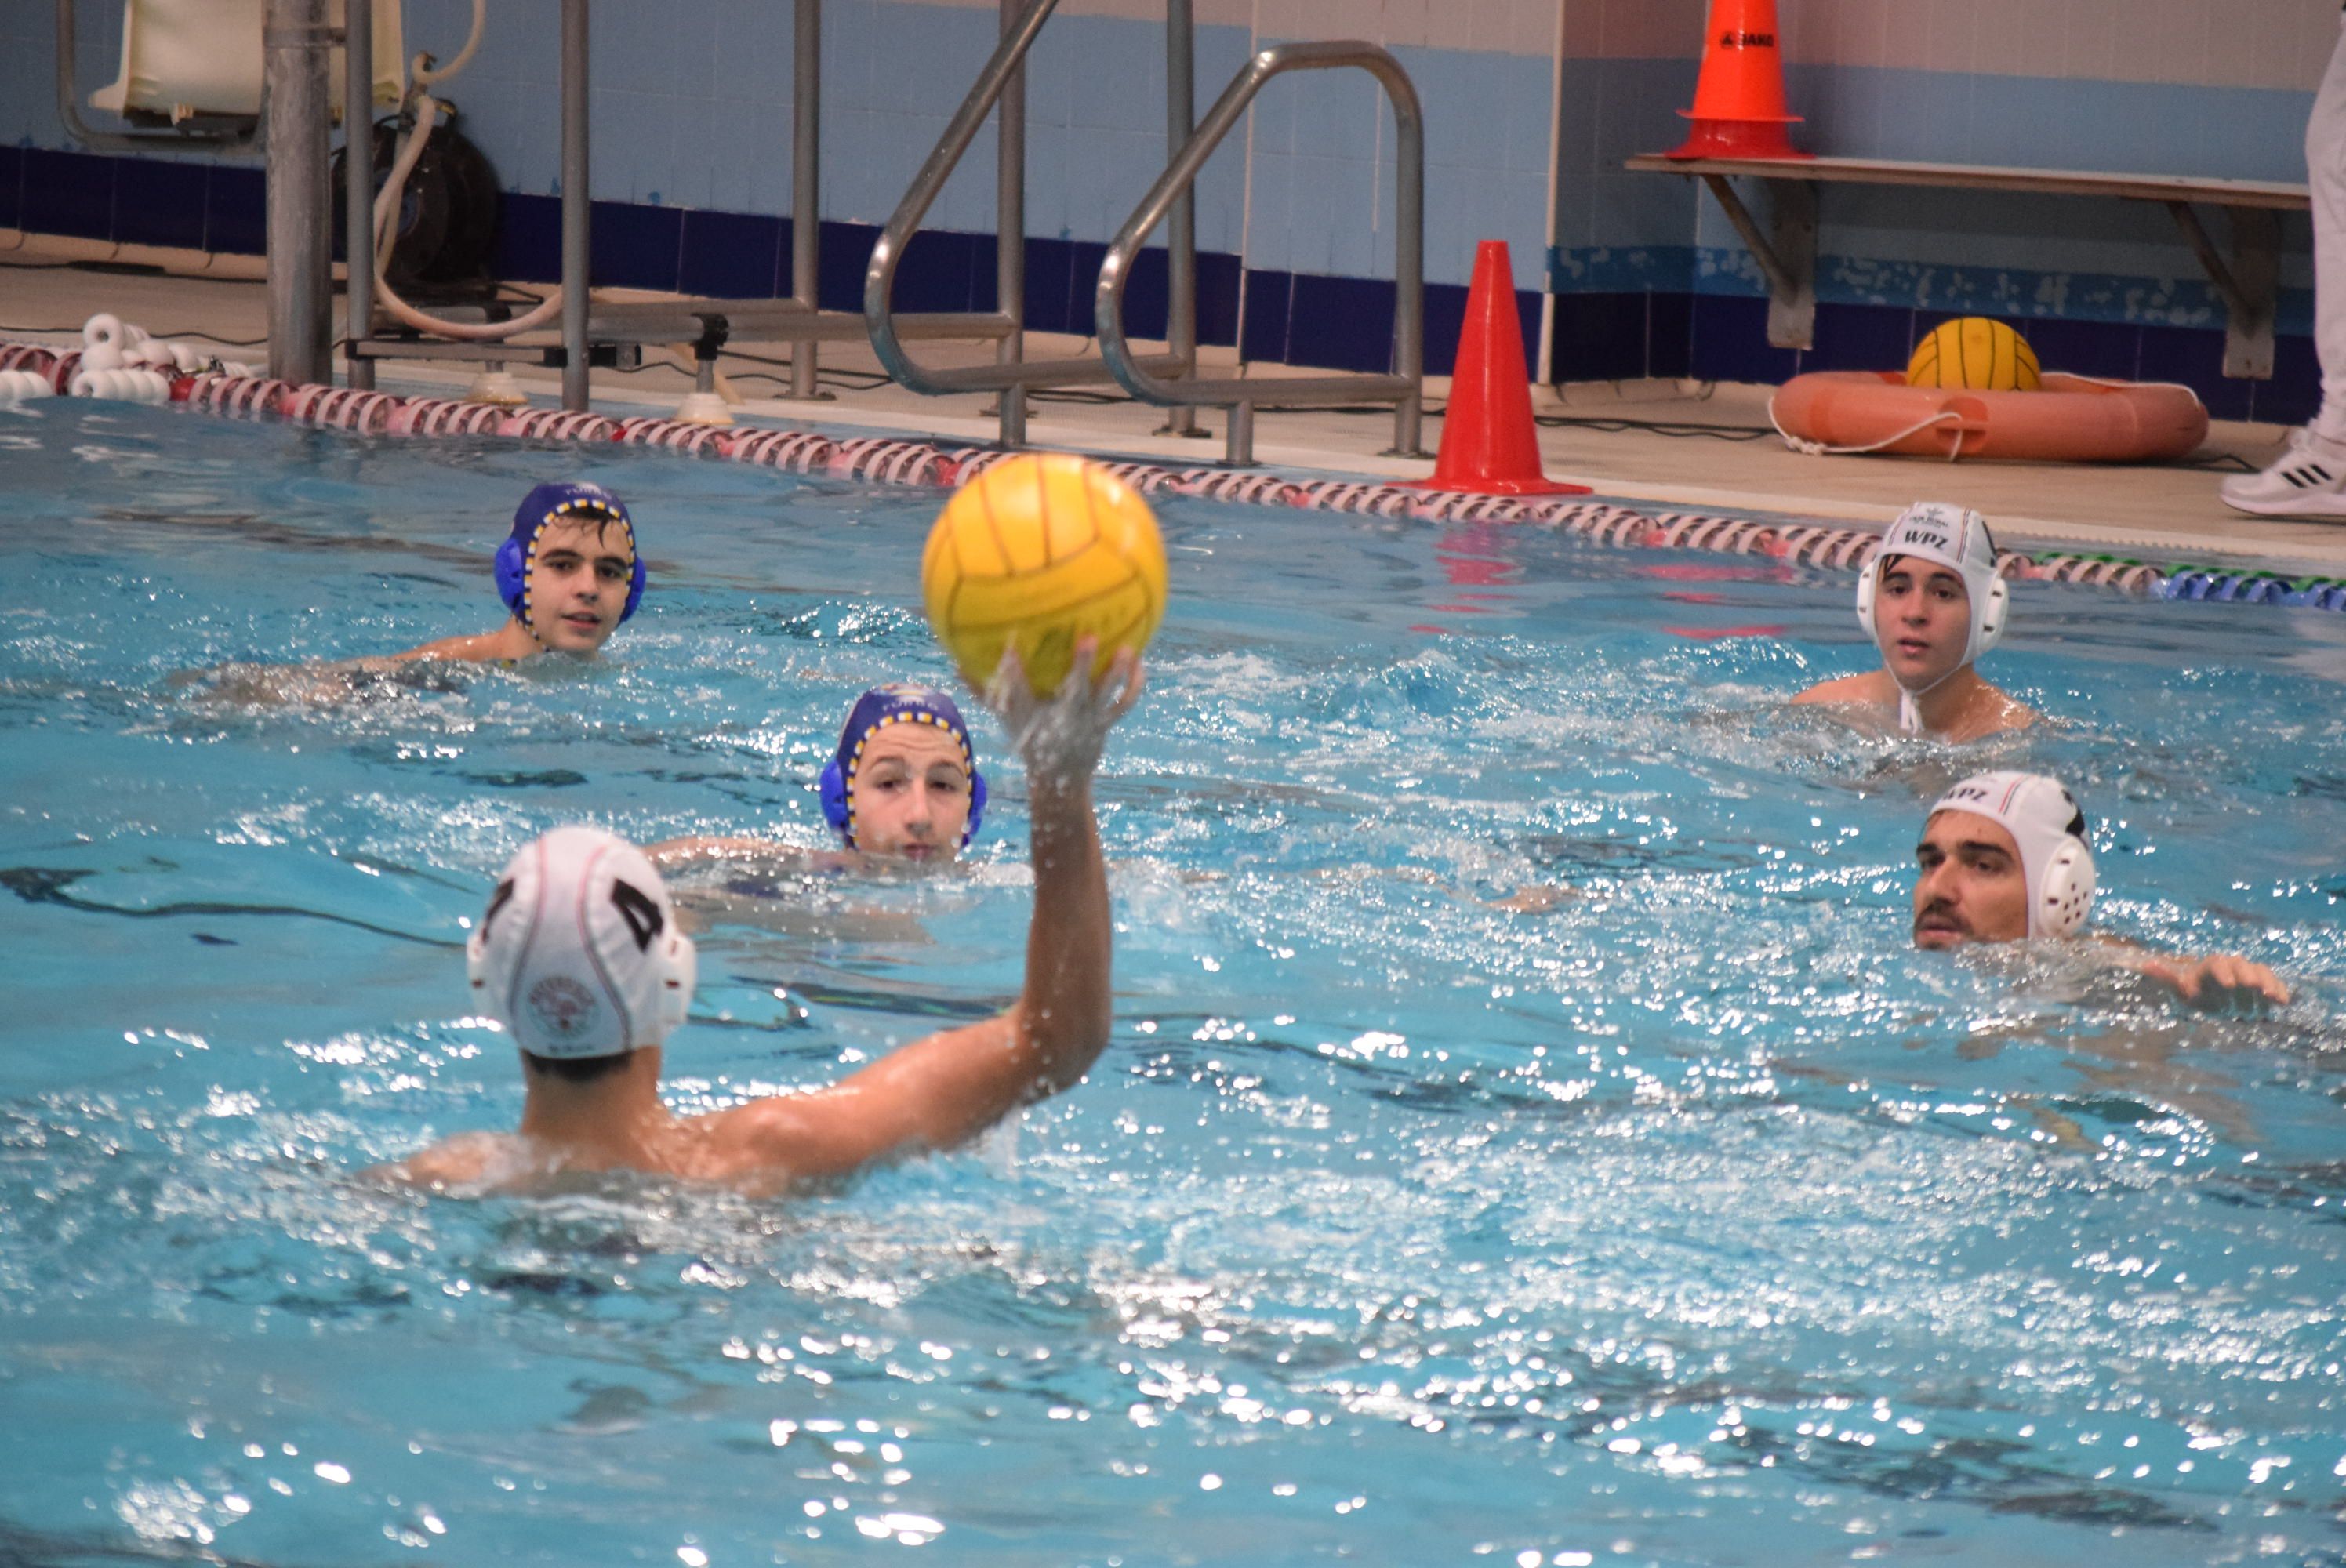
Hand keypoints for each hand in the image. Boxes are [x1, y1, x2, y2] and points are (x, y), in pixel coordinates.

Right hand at [979, 637, 1143, 792]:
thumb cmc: (1031, 740)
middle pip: (1074, 688)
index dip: (1014, 670)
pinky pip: (1124, 703)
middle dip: (1081, 664)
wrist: (1059, 781)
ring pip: (1105, 695)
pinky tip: (1140, 661)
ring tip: (1127, 649)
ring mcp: (1088, 720)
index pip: (1020, 690)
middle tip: (1087, 635)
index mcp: (1037, 713)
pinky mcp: (1105, 723)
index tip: (1010, 645)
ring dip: (1117, 673)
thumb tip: (955, 665)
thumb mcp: (1005, 718)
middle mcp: (1065, 715)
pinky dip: (1134, 684)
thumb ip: (983, 691)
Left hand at [2138, 953, 2290, 1006]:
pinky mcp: (2262, 985)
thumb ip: (2166, 977)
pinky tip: (2283, 1002)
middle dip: (2247, 975)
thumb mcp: (2178, 987)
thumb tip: (2146, 965)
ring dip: (2267, 982)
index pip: (2217, 964)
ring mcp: (2249, 974)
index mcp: (2211, 965)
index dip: (2223, 973)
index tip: (2228, 985)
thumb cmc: (2194, 990)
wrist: (2212, 994)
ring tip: (2272, 996)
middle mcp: (2232, 965)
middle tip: (2251, 986)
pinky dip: (2279, 990)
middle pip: (2241, 965)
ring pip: (2260, 972)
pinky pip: (2273, 983)